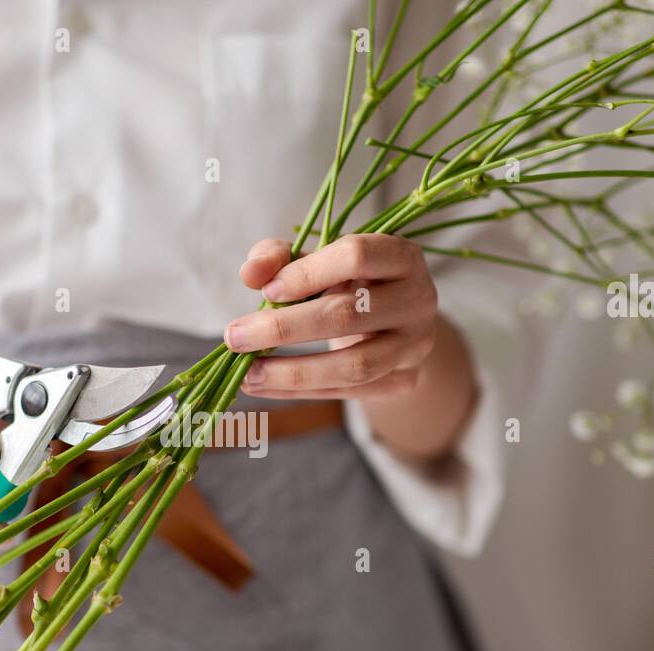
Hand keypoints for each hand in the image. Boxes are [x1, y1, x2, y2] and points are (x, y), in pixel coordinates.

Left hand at [223, 234, 437, 398]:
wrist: (391, 323)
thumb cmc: (347, 282)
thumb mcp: (315, 260)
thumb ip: (279, 257)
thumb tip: (251, 274)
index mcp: (401, 255)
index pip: (356, 256)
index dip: (307, 273)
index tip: (266, 291)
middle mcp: (418, 299)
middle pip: (348, 315)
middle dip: (283, 329)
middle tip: (235, 337)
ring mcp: (415, 345)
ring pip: (354, 366)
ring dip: (293, 373)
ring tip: (248, 374)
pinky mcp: (404, 380)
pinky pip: (348, 392)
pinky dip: (300, 392)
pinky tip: (265, 386)